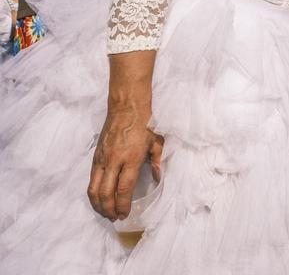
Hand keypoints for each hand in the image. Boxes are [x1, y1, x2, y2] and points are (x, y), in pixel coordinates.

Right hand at [87, 106, 163, 220]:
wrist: (126, 108)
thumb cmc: (145, 125)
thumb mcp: (157, 142)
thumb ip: (157, 161)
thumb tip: (158, 177)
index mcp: (131, 158)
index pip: (124, 188)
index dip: (122, 204)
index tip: (124, 214)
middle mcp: (114, 161)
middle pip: (106, 193)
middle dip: (109, 209)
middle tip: (114, 218)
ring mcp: (102, 159)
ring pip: (94, 189)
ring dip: (98, 205)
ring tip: (105, 213)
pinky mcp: (95, 157)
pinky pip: (91, 180)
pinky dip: (93, 193)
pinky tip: (98, 199)